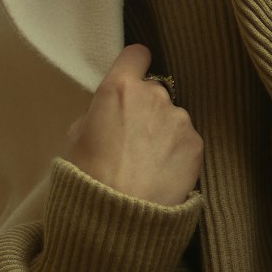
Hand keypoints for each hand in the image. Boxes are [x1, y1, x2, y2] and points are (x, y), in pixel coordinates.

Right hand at [62, 44, 203, 205]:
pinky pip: (186, 139)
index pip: (136, 54)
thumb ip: (97, 113)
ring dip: (163, 132)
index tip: (132, 78)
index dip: (133, 65)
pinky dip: (177, 152)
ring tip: (148, 164)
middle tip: (132, 140)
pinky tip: (162, 174)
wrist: (118, 217)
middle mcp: (154, 95)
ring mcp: (179, 118)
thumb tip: (110, 113)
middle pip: (154, 91)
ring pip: (172, 117)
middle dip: (146, 108)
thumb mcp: (75, 138)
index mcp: (119, 88)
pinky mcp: (196, 143)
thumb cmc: (87, 177)